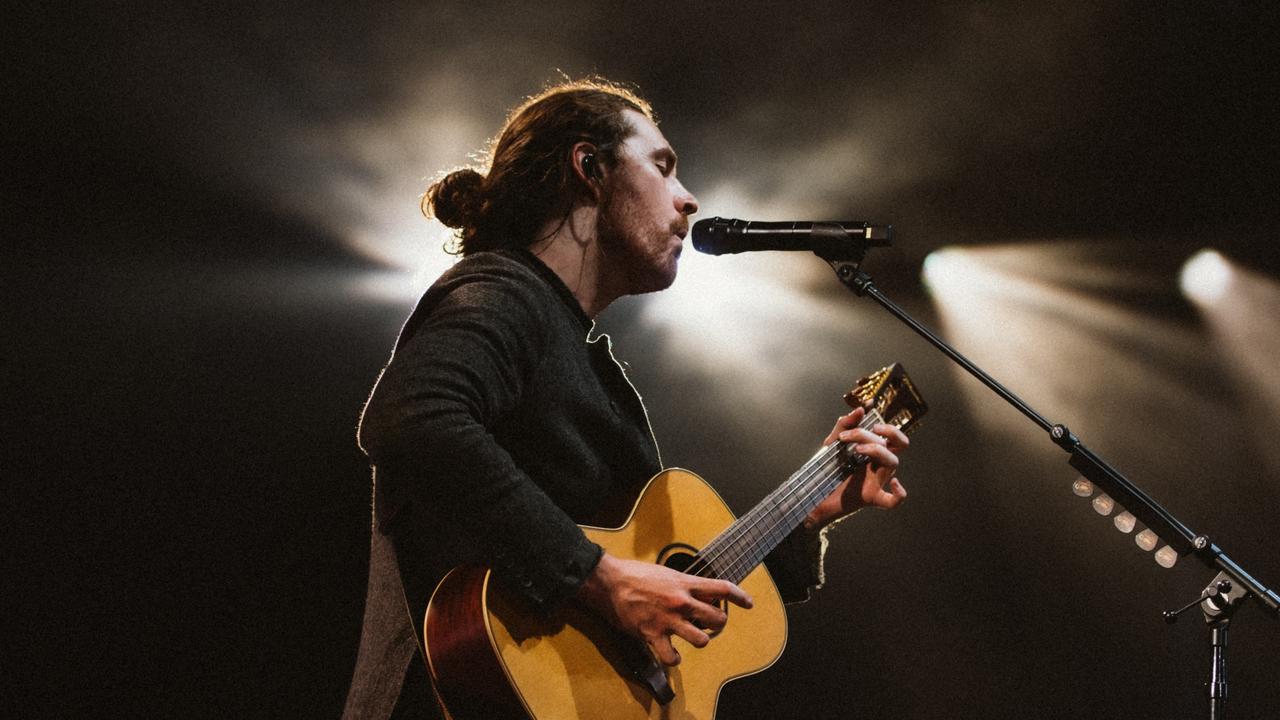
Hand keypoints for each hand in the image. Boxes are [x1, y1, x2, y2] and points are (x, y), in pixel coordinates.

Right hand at [577, 553, 752, 665]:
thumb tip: (706, 593)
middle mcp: (681, 602)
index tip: (748, 603)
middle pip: (717, 619)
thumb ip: (686, 584)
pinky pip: (671, 657)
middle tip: (712, 623)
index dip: (739, 596)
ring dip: (700, 641)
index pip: (722, 588)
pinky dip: (674, 659)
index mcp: (684, 583)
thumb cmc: (636, 574)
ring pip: (701, 640)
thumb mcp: (667, 573)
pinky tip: (672, 654)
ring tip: (693, 637)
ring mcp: (668, 620)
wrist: (610, 582)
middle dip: (718, 623)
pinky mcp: (652, 634)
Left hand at [806, 407, 908, 527]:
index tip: (868, 421)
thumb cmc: (828, 469)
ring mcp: (877, 481)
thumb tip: (860, 409)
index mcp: (874, 453)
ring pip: (893, 462)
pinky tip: (894, 483)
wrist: (813, 493)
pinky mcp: (870, 497)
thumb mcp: (833, 444)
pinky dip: (899, 494)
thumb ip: (844, 425)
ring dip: (876, 449)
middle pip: (897, 445)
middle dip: (886, 433)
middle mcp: (879, 465)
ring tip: (856, 449)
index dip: (889, 427)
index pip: (894, 438)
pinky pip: (892, 501)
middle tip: (867, 431)